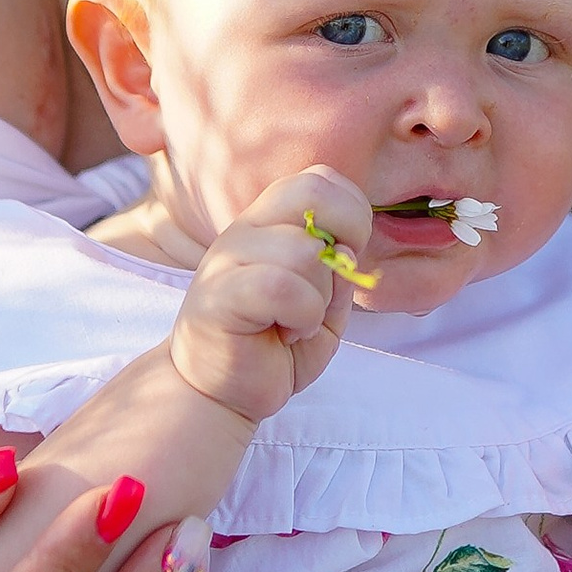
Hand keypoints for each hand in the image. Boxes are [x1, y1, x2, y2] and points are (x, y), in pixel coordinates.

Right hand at [169, 167, 367, 423]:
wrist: (220, 393)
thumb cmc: (275, 344)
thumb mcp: (325, 304)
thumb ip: (340, 272)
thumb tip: (344, 251)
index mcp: (270, 221)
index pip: (321, 179)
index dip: (352, 214)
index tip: (346, 259)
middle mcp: (245, 229)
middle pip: (313, 191)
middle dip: (348, 234)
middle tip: (332, 283)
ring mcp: (226, 259)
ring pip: (305, 251)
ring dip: (320, 298)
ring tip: (298, 322)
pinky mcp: (218, 295)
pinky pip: (284, 287)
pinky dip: (303, 316)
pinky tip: (288, 334)